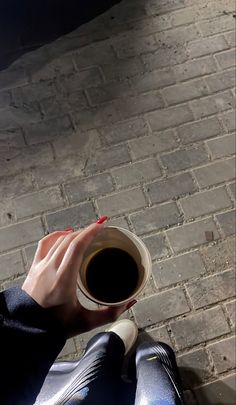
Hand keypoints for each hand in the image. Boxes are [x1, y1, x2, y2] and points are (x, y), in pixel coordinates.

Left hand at [22, 220, 135, 337]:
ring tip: (87, 233)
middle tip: (100, 229)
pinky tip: (64, 234)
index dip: (90, 232)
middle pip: (69, 240)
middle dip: (86, 231)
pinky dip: (56, 236)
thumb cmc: (54, 327)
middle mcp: (50, 269)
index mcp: (63, 280)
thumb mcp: (85, 322)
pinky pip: (44, 244)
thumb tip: (128, 302)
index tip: (102, 226)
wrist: (28, 330)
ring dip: (74, 233)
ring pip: (58, 240)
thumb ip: (109, 314)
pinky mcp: (34, 268)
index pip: (77, 246)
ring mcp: (40, 267)